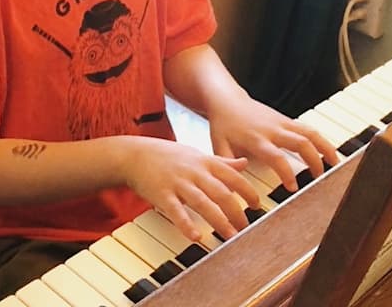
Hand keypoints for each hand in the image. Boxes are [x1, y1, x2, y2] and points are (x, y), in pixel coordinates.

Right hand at [124, 136, 260, 241]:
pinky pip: (176, 211)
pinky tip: (196, 237)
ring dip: (219, 220)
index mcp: (204, 162)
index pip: (232, 175)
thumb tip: (244, 163)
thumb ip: (221, 161)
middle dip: (236, 211)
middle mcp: (194, 171)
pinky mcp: (162, 195)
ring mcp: (178, 183)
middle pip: (221, 192)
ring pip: (203, 202)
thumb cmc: (168, 156)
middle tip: (246, 228)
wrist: (135, 154)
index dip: (247, 190)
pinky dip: (186, 224)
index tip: (256, 205)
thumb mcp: (197, 153)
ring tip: (230, 236)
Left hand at [208, 93, 338, 191]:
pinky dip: (321, 140)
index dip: (287, 173)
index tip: (293, 189)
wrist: (227, 100)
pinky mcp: (286, 119)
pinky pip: (308, 129)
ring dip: (324, 148)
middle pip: (301, 142)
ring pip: (309, 132)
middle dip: (314, 161)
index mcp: (256, 139)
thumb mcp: (219, 146)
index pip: (277, 157)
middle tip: (320, 181)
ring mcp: (281, 122)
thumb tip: (239, 185)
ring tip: (335, 165)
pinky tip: (329, 153)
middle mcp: (272, 130)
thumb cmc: (223, 126)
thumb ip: (228, 165)